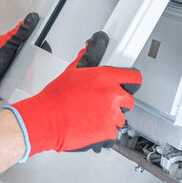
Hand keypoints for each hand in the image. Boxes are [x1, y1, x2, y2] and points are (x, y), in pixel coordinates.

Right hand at [7, 33, 141, 157]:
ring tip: (92, 116)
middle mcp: (112, 95)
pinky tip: (91, 126)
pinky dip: (104, 131)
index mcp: (105, 77)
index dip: (132, 81)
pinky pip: (113, 132)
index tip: (130, 83)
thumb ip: (85, 60)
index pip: (134, 77)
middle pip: (129, 100)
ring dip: (110, 117)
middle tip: (103, 103)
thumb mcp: (71, 72)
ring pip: (120, 117)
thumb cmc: (56, 97)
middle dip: (119, 102)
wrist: (48, 118)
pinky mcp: (108, 132)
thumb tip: (88, 50)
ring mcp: (112, 114)